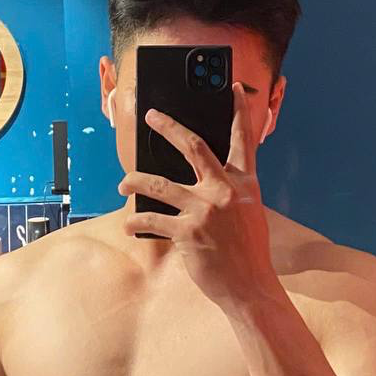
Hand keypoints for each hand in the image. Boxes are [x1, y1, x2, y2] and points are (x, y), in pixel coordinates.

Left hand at [117, 81, 279, 308]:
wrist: (250, 287)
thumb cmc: (248, 252)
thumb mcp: (248, 214)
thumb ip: (230, 192)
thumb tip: (204, 180)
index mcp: (244, 184)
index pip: (242, 140)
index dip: (238, 112)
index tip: (233, 88)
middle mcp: (224, 191)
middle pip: (193, 147)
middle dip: (170, 127)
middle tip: (151, 116)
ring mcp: (204, 210)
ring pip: (159, 183)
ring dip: (135, 180)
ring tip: (124, 182)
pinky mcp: (187, 232)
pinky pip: (152, 219)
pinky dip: (137, 222)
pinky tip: (129, 224)